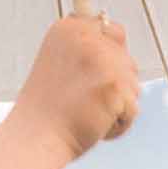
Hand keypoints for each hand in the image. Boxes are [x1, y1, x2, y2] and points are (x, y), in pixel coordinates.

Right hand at [10, 15, 140, 159]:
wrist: (34, 139)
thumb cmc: (46, 113)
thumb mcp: (59, 65)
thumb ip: (86, 51)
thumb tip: (121, 50)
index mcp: (68, 28)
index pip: (110, 29)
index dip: (108, 57)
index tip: (89, 80)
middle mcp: (85, 37)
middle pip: (126, 59)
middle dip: (114, 85)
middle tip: (83, 102)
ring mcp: (102, 59)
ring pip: (133, 84)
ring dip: (116, 106)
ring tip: (86, 115)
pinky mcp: (115, 84)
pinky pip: (132, 109)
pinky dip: (118, 125)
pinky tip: (94, 127)